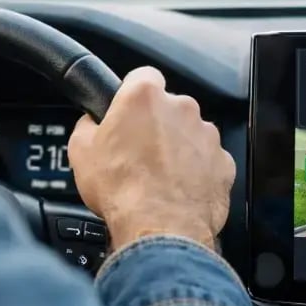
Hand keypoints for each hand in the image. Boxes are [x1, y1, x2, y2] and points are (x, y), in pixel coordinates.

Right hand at [68, 66, 233, 249]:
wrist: (161, 229)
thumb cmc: (123, 190)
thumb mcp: (81, 152)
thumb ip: (88, 126)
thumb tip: (91, 124)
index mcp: (145, 97)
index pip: (142, 76)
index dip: (132, 94)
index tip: (128, 109)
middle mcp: (182, 108)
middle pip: (168, 107)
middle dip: (155, 126)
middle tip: (137, 153)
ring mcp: (207, 135)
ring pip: (190, 134)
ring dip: (176, 149)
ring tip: (157, 178)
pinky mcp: (224, 162)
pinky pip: (208, 160)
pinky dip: (196, 172)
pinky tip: (177, 190)